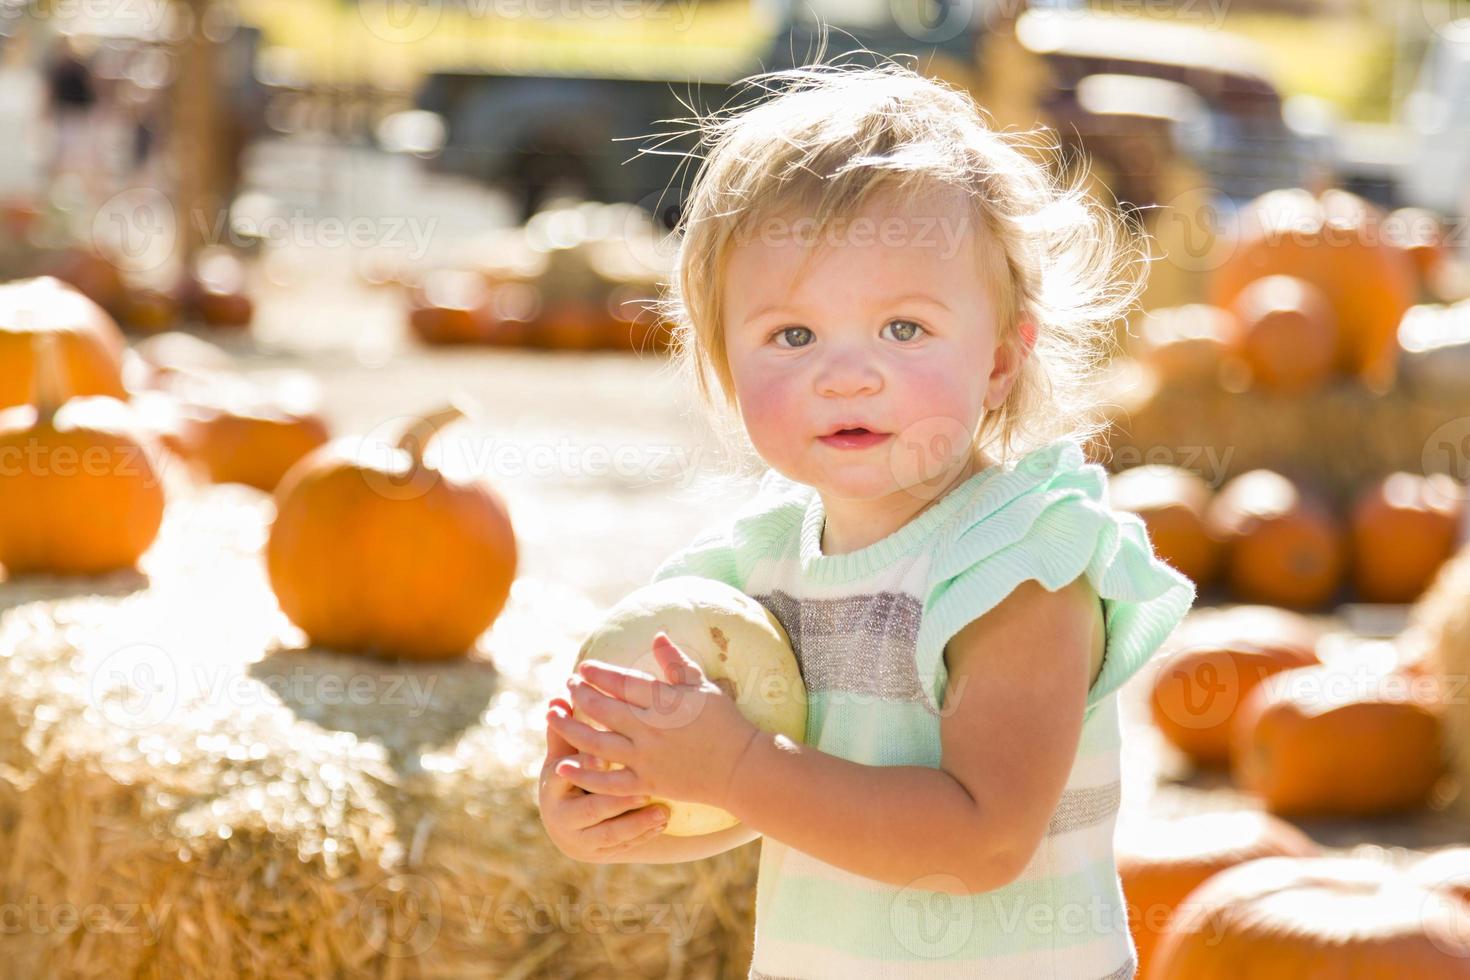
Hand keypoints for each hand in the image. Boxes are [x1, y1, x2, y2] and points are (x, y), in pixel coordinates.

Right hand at [537, 694, 670, 860]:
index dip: (584, 767)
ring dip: (636, 823)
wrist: (570, 821)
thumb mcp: (566, 754)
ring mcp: (580, 839)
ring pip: (610, 834)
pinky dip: (643, 834)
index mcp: (552, 787)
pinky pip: (623, 846)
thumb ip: (566, 729)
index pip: (565, 776)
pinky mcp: (598, 854)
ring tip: (663, 811)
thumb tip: (558, 698)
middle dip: (618, 801)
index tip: (605, 757)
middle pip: (591, 809)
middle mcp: (561, 818)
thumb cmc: (573, 773)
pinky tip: (663, 822)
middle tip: (645, 789)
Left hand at [550, 632, 759, 811]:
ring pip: (596, 743)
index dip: (598, 674)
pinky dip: (584, 775)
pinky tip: (562, 767)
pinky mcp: (646, 783)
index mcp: (663, 701)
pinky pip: (607, 782)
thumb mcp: (703, 685)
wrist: (740, 767)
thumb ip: (676, 662)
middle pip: (603, 709)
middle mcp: (649, 729)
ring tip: (552, 715)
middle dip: (580, 695)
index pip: (621, 683)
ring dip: (569, 729)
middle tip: (568, 685)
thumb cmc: (724, 722)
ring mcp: (645, 758)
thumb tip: (657, 636)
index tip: (583, 667)